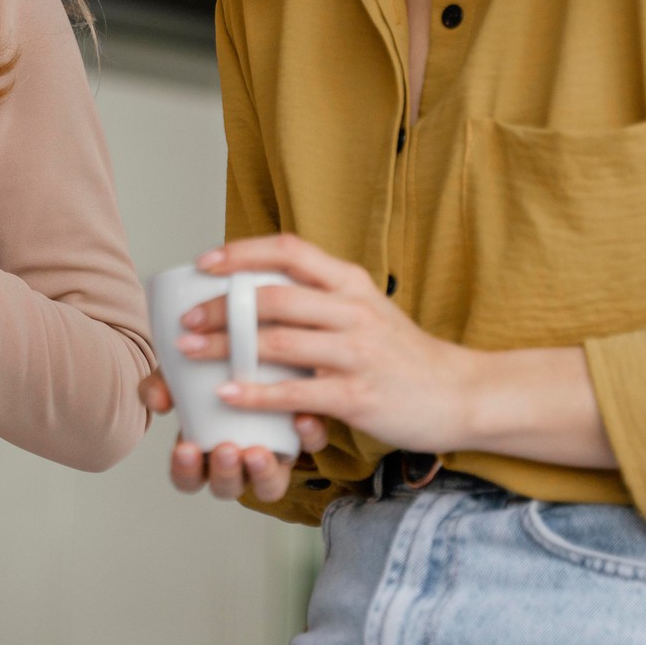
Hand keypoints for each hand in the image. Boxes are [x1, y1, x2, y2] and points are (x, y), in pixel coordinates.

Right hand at [137, 370, 329, 502]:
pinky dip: (308, 436)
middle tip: (226, 450)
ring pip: (269, 484)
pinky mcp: (303, 433)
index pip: (189, 478)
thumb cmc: (209, 367)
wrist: (253, 340)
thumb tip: (157, 399)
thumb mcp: (180, 372)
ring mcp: (271, 451)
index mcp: (203, 449)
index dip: (186, 471)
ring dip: (263, 473)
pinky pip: (310, 446)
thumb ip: (163, 384)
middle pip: (228, 487)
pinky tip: (302, 417)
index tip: (186, 449)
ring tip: (258, 451)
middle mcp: (236, 459)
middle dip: (226, 474)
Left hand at [182, 235, 483, 454]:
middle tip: (185, 319)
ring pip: (278, 340)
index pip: (289, 250)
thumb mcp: (366, 308)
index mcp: (350, 282)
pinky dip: (256, 392)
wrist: (460, 393)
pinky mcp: (358, 395)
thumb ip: (322, 296)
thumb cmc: (402, 354)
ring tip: (189, 353)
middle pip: (273, 296)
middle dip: (220, 307)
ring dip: (225, 347)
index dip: (242, 253)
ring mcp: (356, 352)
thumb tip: (260, 288)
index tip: (204, 263)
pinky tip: (226, 394)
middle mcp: (352, 309)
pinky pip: (296, 391)